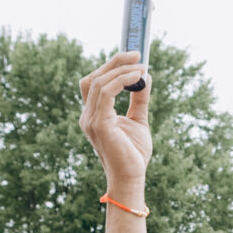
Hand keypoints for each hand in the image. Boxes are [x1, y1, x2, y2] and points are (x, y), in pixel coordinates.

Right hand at [79, 52, 151, 193]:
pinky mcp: (99, 124)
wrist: (131, 178)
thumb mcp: (138, 120)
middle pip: (95, 77)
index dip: (110, 66)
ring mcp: (90, 120)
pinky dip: (122, 80)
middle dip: (115, 61)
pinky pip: (106, 92)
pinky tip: (138, 76)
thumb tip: (145, 75)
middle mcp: (87, 116)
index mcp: (93, 115)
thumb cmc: (133, 154)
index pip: (94, 82)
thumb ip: (139, 98)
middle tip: (138, 54)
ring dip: (122, 69)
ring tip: (142, 66)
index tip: (132, 57)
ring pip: (100, 81)